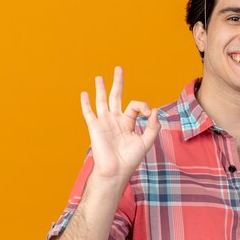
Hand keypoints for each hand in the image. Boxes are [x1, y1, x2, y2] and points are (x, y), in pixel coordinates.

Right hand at [80, 66, 159, 182]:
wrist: (115, 171)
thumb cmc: (131, 159)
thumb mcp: (146, 142)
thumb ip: (153, 126)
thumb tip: (155, 110)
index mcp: (128, 122)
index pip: (136, 105)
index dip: (144, 106)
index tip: (148, 114)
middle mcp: (116, 119)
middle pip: (117, 96)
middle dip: (118, 82)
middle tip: (118, 68)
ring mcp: (104, 122)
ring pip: (102, 101)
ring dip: (101, 88)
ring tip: (99, 77)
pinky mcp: (95, 127)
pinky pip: (89, 113)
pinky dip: (86, 103)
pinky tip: (84, 93)